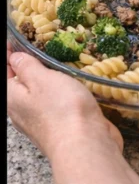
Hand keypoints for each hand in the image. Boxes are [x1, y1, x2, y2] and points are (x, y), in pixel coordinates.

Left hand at [8, 49, 138, 183]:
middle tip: (38, 44)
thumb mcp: (41, 79)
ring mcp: (42, 120)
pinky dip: (60, 89)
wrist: (85, 145)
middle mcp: (23, 111)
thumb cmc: (60, 109)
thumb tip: (14, 58)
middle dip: (25, 66)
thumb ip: (27, 67)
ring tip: (57, 58)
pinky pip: (56, 102)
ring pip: (39, 94)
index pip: (5, 73)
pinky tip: (72, 81)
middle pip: (19, 84)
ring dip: (45, 77)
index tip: (16, 38)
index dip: (10, 54)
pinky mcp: (62, 125)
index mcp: (13, 99)